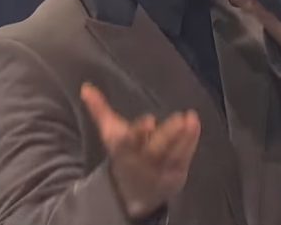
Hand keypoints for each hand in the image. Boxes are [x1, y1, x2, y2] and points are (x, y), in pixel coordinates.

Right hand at [80, 83, 200, 218]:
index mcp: (124, 149)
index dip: (139, 132)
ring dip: (184, 137)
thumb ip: (99, 109)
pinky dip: (191, 141)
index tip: (149, 120)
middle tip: (179, 119)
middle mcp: (142, 161)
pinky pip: (184, 157)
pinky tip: (195, 124)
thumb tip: (85, 87)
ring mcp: (161, 169)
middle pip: (155, 149)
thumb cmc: (124, 153)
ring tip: (191, 118)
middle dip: (167, 135)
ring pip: (173, 153)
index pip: (130, 141)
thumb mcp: (110, 133)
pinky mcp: (176, 174)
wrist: (132, 193)